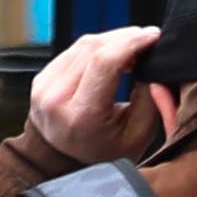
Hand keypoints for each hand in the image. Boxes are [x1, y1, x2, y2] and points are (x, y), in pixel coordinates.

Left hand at [20, 24, 159, 164]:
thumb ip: (150, 98)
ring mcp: (44, 87)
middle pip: (93, 48)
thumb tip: (154, 65)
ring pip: (83, 45)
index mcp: (80, 116)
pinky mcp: (41, 78)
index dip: (131, 43)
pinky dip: (97, 47)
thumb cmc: (105, 150)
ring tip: (134, 47)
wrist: (66, 160)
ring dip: (113, 39)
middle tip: (148, 39)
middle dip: (125, 38)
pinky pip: (73, 51)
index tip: (154, 36)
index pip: (104, 63)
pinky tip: (114, 53)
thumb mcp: (138, 134)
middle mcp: (55, 99)